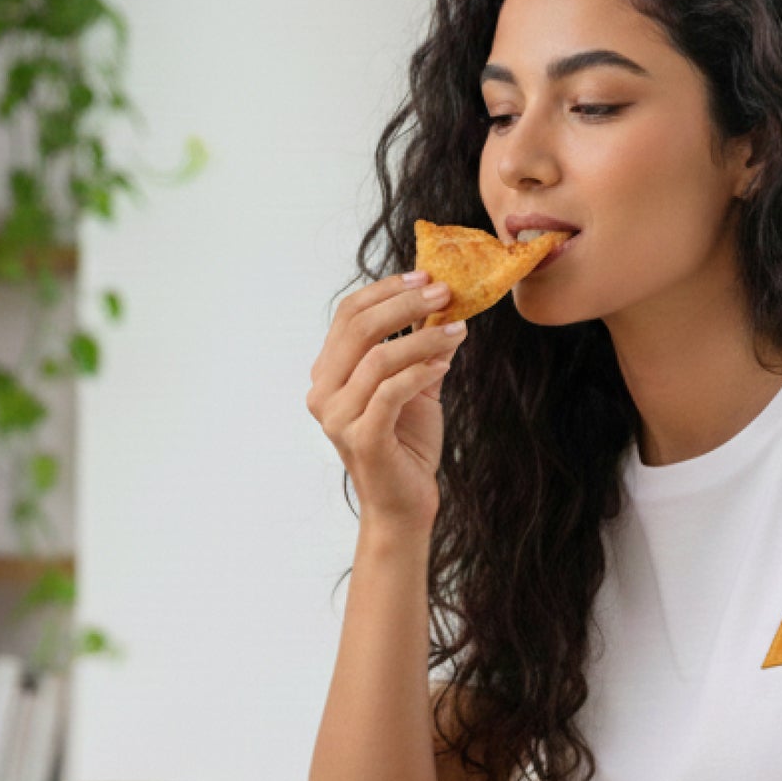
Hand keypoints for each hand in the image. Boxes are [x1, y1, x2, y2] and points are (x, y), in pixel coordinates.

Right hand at [305, 272, 467, 534]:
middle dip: (406, 304)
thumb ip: (419, 348)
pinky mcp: (362, 438)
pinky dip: (421, 371)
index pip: (348, 314)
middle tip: (444, 294)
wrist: (405, 504)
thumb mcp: (414, 386)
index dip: (386, 290)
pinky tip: (446, 361)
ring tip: (458, 330)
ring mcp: (338, 418)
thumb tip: (441, 304)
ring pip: (378, 357)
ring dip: (423, 337)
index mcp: (328, 374)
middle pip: (359, 327)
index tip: (425, 276)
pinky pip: (391, 391)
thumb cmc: (406, 445)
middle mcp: (323, 393)